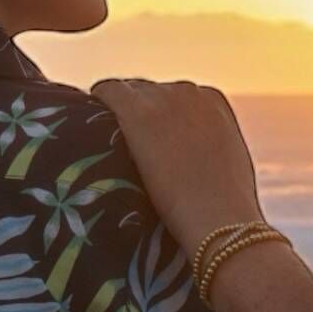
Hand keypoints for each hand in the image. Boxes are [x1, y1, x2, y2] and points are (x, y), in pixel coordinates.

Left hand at [93, 78, 263, 260]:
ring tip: (102, 142)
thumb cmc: (225, 208)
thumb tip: (189, 158)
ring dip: (115, 114)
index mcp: (212, 100)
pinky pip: (107, 92)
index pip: (172, 96)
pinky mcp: (138, 112)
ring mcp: (163, 99)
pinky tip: (87, 124)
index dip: (155, 117)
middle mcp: (188, 91)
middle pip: (147, 91)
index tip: (143, 141)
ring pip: (126, 92)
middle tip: (120, 147)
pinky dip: (97, 104)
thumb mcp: (225, 164)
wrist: (221, 220)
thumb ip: (206, 147)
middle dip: (135, 114)